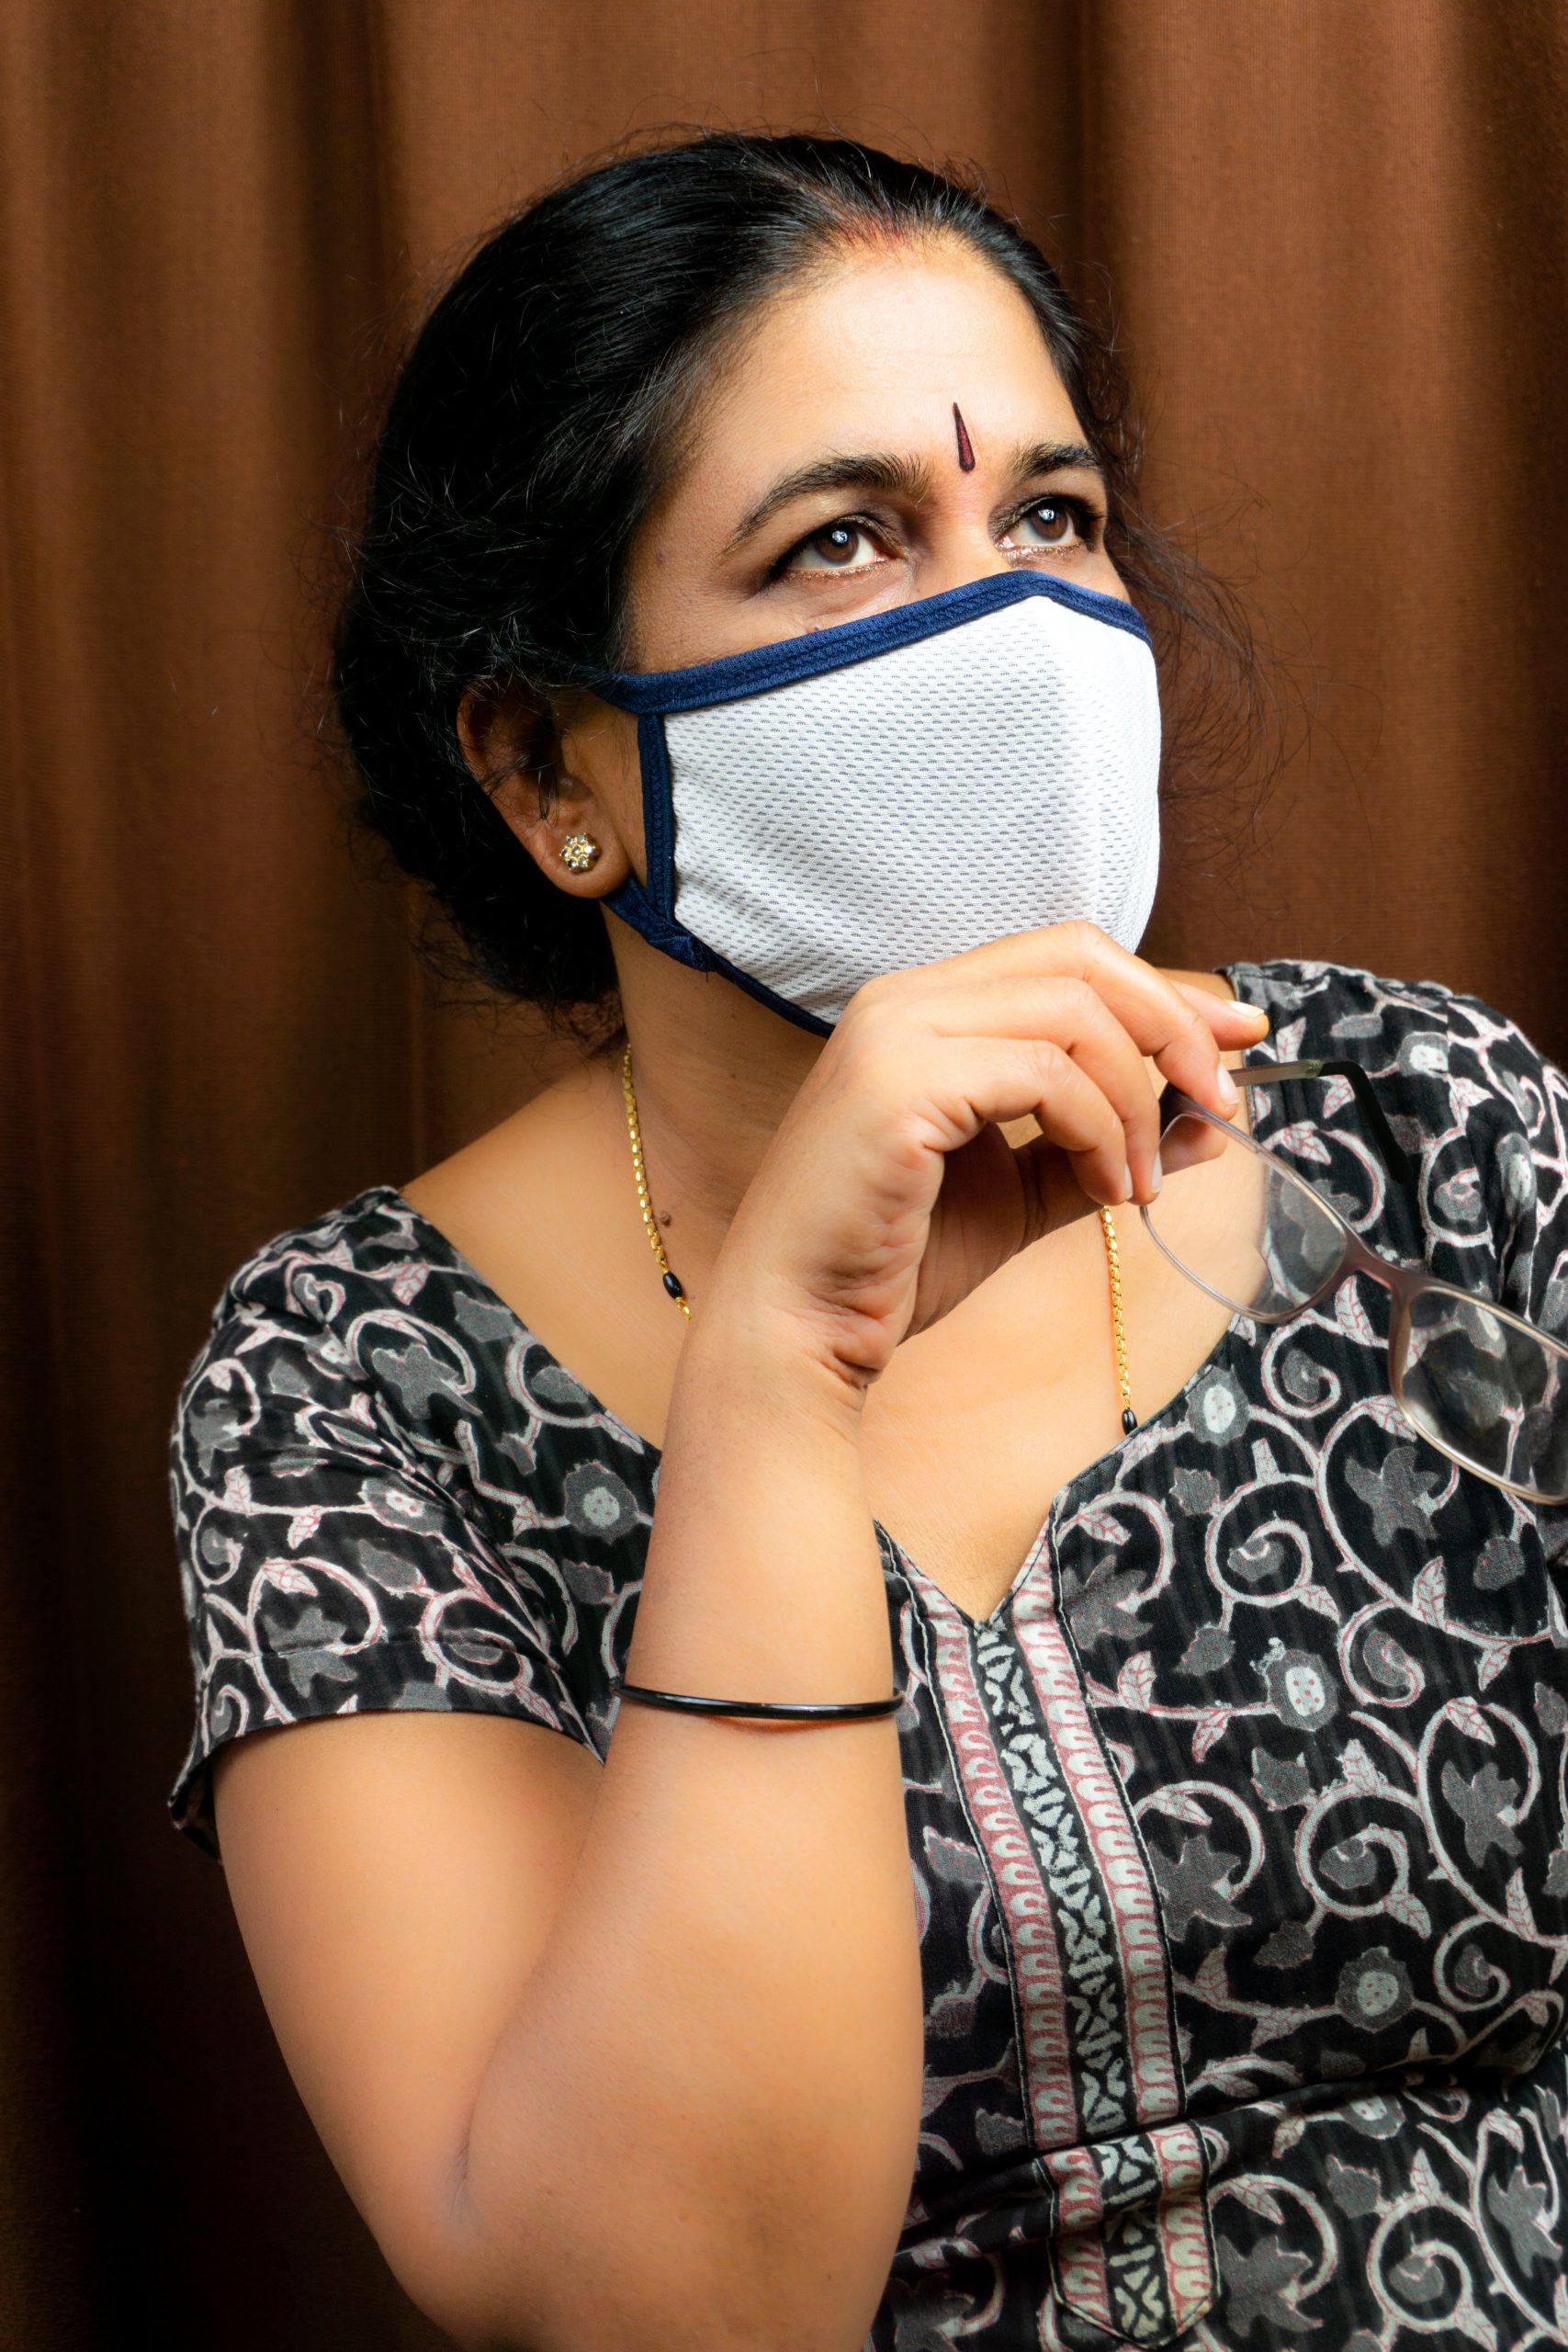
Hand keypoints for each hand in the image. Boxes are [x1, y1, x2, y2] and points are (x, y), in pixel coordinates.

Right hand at [713, 922, 1269, 1396]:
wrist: (799, 1329)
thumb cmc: (896, 1264)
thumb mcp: (1026, 1194)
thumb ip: (1107, 1145)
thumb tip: (1207, 1119)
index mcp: (926, 1012)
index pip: (1068, 959)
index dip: (1165, 991)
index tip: (1238, 1041)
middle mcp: (904, 1001)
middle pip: (1080, 959)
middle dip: (1172, 1024)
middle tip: (1220, 1102)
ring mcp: (895, 1034)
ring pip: (1073, 1012)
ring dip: (1136, 1098)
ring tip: (1137, 1184)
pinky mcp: (898, 1085)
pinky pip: (1043, 1072)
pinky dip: (1098, 1127)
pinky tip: (1103, 1189)